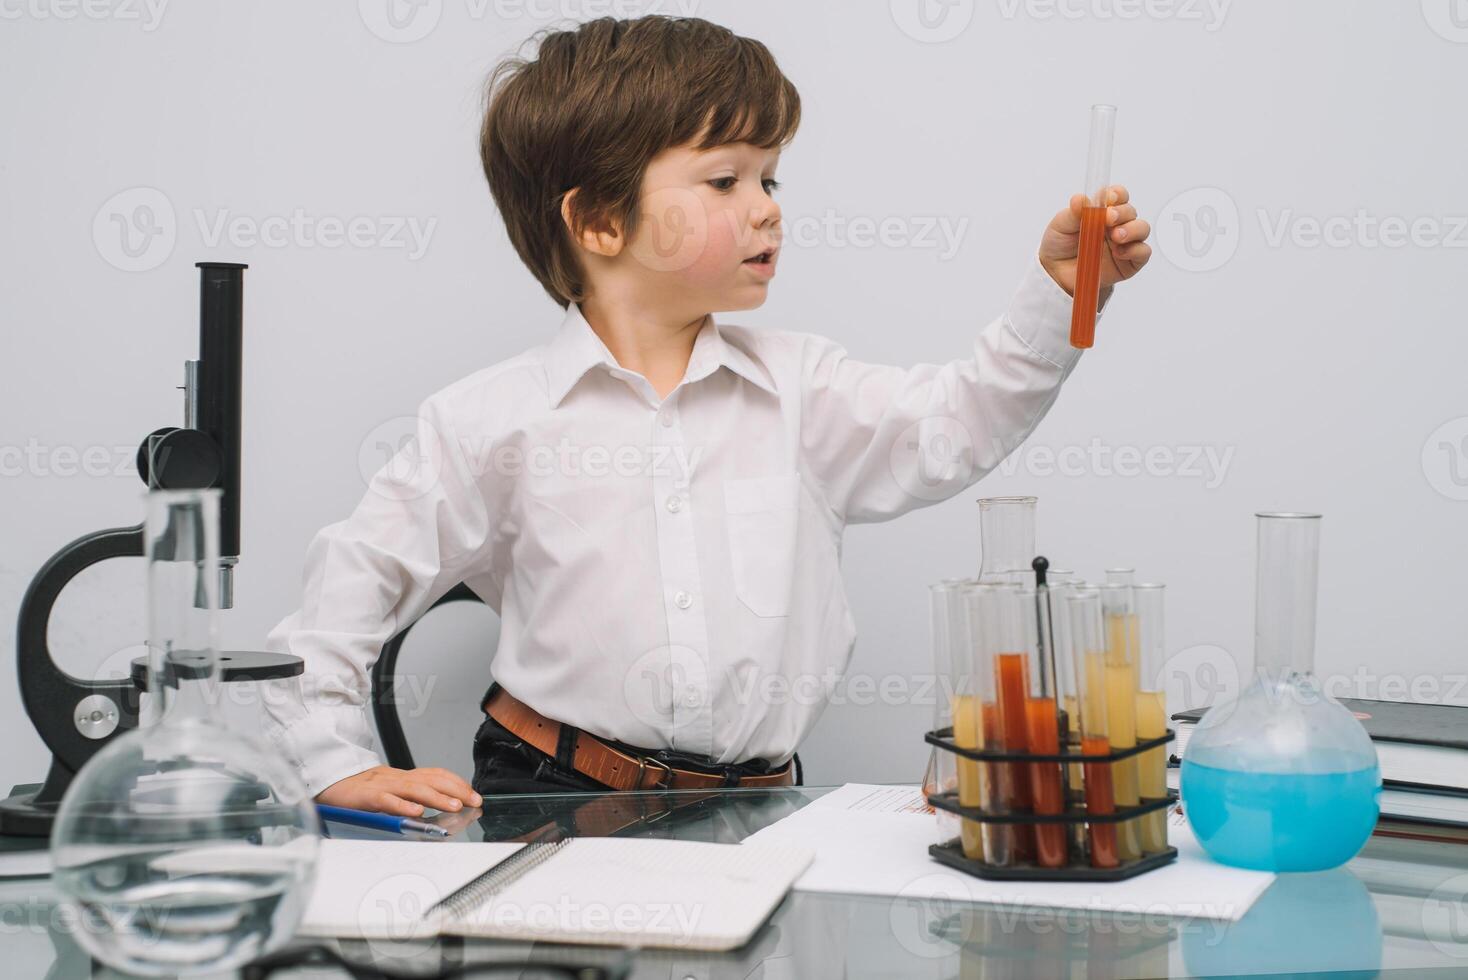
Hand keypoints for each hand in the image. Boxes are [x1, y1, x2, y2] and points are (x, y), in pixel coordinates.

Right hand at [316, 765, 482, 816]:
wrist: (324, 783)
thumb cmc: (356, 791)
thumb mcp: (387, 792)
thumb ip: (407, 799)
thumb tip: (430, 812)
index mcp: (402, 777)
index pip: (436, 775)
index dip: (457, 783)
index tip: (473, 795)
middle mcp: (395, 778)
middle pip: (431, 779)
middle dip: (456, 790)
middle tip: (474, 801)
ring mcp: (381, 785)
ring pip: (413, 788)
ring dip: (437, 797)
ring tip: (454, 806)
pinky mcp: (365, 796)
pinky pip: (386, 800)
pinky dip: (402, 806)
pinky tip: (415, 813)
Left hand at [1038, 185, 1150, 299]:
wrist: (1056, 274)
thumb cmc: (1059, 246)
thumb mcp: (1060, 226)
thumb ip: (1073, 213)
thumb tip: (1079, 199)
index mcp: (1102, 211)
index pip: (1117, 196)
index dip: (1117, 194)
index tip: (1109, 199)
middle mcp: (1116, 224)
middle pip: (1130, 211)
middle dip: (1123, 212)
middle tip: (1109, 219)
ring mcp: (1125, 242)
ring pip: (1142, 228)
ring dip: (1132, 229)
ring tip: (1116, 236)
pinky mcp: (1129, 262)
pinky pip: (1143, 252)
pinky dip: (1135, 250)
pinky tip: (1119, 253)